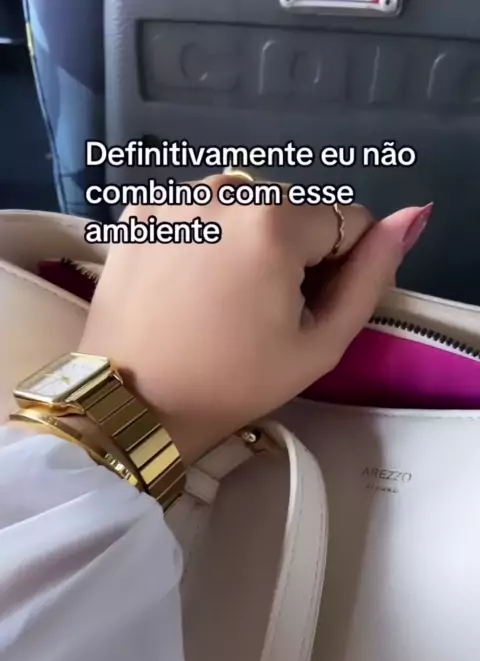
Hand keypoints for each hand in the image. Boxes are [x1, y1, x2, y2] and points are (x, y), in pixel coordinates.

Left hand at [80, 175, 431, 462]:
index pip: (345, 220)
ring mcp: (174, 199)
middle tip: (264, 312)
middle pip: (293, 209)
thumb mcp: (319, 344)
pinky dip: (207, 239)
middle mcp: (222, 190)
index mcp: (273, 220)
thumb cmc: (233, 384)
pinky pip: (197, 213)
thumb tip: (409, 218)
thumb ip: (370, 277)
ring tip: (225, 298)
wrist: (133, 405)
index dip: (341, 267)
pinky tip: (190, 285)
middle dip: (294, 250)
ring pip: (245, 205)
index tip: (308, 309)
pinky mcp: (138, 216)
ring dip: (251, 240)